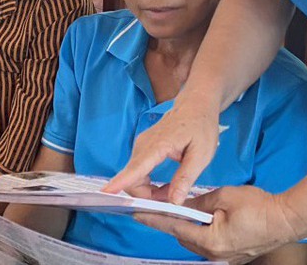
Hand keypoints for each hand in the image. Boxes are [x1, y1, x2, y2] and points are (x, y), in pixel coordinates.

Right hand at [104, 103, 220, 203]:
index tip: (105, 193)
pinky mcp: (142, 148)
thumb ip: (186, 178)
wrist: (195, 105)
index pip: (135, 168)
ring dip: (149, 191)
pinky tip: (165, 185)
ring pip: (134, 178)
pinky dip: (148, 184)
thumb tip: (174, 201)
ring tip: (173, 190)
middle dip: (147, 197)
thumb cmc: (201, 127)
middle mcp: (143, 145)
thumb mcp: (201, 155)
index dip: (119, 183)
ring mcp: (140, 146)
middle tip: (172, 199)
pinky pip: (137, 172)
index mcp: (158, 145)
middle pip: (132, 179)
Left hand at [134, 185, 306, 262]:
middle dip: (169, 221)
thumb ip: (197, 202)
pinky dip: (198, 232)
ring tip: (174, 210)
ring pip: (193, 241)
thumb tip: (178, 203)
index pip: (174, 227)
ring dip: (185, 227)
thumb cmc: (258, 206)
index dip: (154, 219)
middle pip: (182, 237)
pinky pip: (206, 244)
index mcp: (210, 240)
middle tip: (154, 205)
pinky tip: (198, 219)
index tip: (135, 212)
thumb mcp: (223, 196)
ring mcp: (223, 258)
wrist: (288, 219)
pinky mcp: (230, 256)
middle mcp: (213, 254)